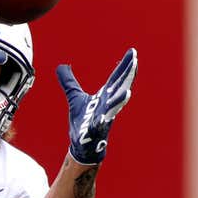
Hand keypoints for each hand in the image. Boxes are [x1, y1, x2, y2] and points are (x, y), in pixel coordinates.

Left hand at [57, 48, 137, 164]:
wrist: (83, 145)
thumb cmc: (83, 121)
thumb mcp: (74, 98)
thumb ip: (69, 82)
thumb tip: (61, 66)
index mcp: (105, 96)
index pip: (116, 78)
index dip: (124, 66)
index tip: (133, 52)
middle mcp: (107, 105)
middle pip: (119, 89)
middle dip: (127, 76)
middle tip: (135, 61)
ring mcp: (103, 118)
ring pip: (113, 108)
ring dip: (120, 101)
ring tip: (127, 92)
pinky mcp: (94, 131)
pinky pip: (99, 126)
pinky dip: (101, 122)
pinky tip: (103, 118)